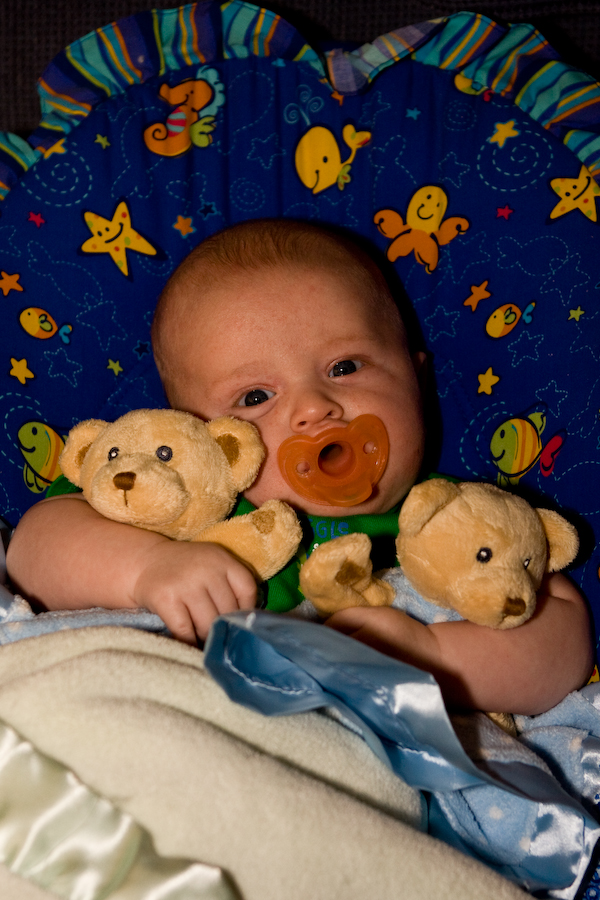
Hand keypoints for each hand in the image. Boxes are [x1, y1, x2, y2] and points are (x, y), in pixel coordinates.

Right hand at [133, 540, 256, 643]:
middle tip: (219, 636)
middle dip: (223, 628)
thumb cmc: (186, 569)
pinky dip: (190, 643)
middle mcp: (205, 569)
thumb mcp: (211, 564)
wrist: (144, 562)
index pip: (247, 589)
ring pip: (207, 625)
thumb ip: (231, 584)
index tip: (238, 621)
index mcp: (221, 559)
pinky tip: (191, 646)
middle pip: (227, 611)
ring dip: (207, 638)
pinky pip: (185, 631)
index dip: (245, 610)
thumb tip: (247, 622)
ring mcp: (185, 584)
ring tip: (205, 641)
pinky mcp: (166, 599)